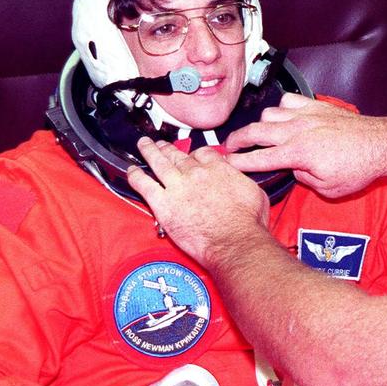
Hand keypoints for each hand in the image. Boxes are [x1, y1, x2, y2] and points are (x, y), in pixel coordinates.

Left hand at [129, 138, 269, 263]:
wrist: (235, 241)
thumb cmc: (248, 223)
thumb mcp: (255, 193)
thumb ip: (240, 181)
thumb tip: (238, 179)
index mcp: (218, 168)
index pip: (202, 153)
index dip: (195, 153)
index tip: (192, 156)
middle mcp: (195, 173)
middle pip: (178, 155)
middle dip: (169, 148)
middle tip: (162, 144)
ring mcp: (177, 187)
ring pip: (159, 163)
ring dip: (150, 151)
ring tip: (143, 145)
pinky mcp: (163, 204)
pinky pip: (144, 185)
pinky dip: (135, 176)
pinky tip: (131, 171)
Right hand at [223, 94, 386, 197]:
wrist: (380, 145)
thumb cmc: (358, 168)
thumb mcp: (328, 188)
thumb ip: (303, 179)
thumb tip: (293, 170)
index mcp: (298, 154)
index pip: (259, 159)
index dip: (238, 163)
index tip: (225, 164)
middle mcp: (298, 131)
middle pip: (255, 132)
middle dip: (237, 140)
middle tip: (229, 146)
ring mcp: (306, 115)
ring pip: (269, 114)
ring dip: (260, 125)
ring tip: (258, 133)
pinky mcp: (316, 106)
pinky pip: (288, 101)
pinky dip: (281, 109)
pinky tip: (282, 117)